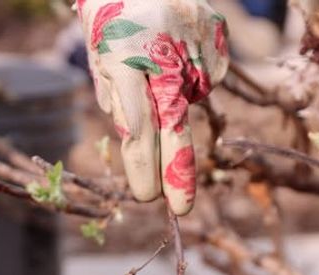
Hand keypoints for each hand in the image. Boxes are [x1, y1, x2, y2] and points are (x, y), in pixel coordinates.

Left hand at [78, 0, 229, 214]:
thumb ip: (119, 101)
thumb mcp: (102, 60)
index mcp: (125, 60)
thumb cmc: (113, 22)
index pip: (137, 127)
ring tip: (158, 65)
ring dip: (176, 99)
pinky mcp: (216, 33)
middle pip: (173, 124)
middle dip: (177, 172)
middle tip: (181, 208)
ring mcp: (194, 42)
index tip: (148, 196)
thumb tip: (140, 144)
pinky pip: (207, 77)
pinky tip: (178, 53)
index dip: (143, 166)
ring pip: (191, 98)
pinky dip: (193, 78)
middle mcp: (164, 53)